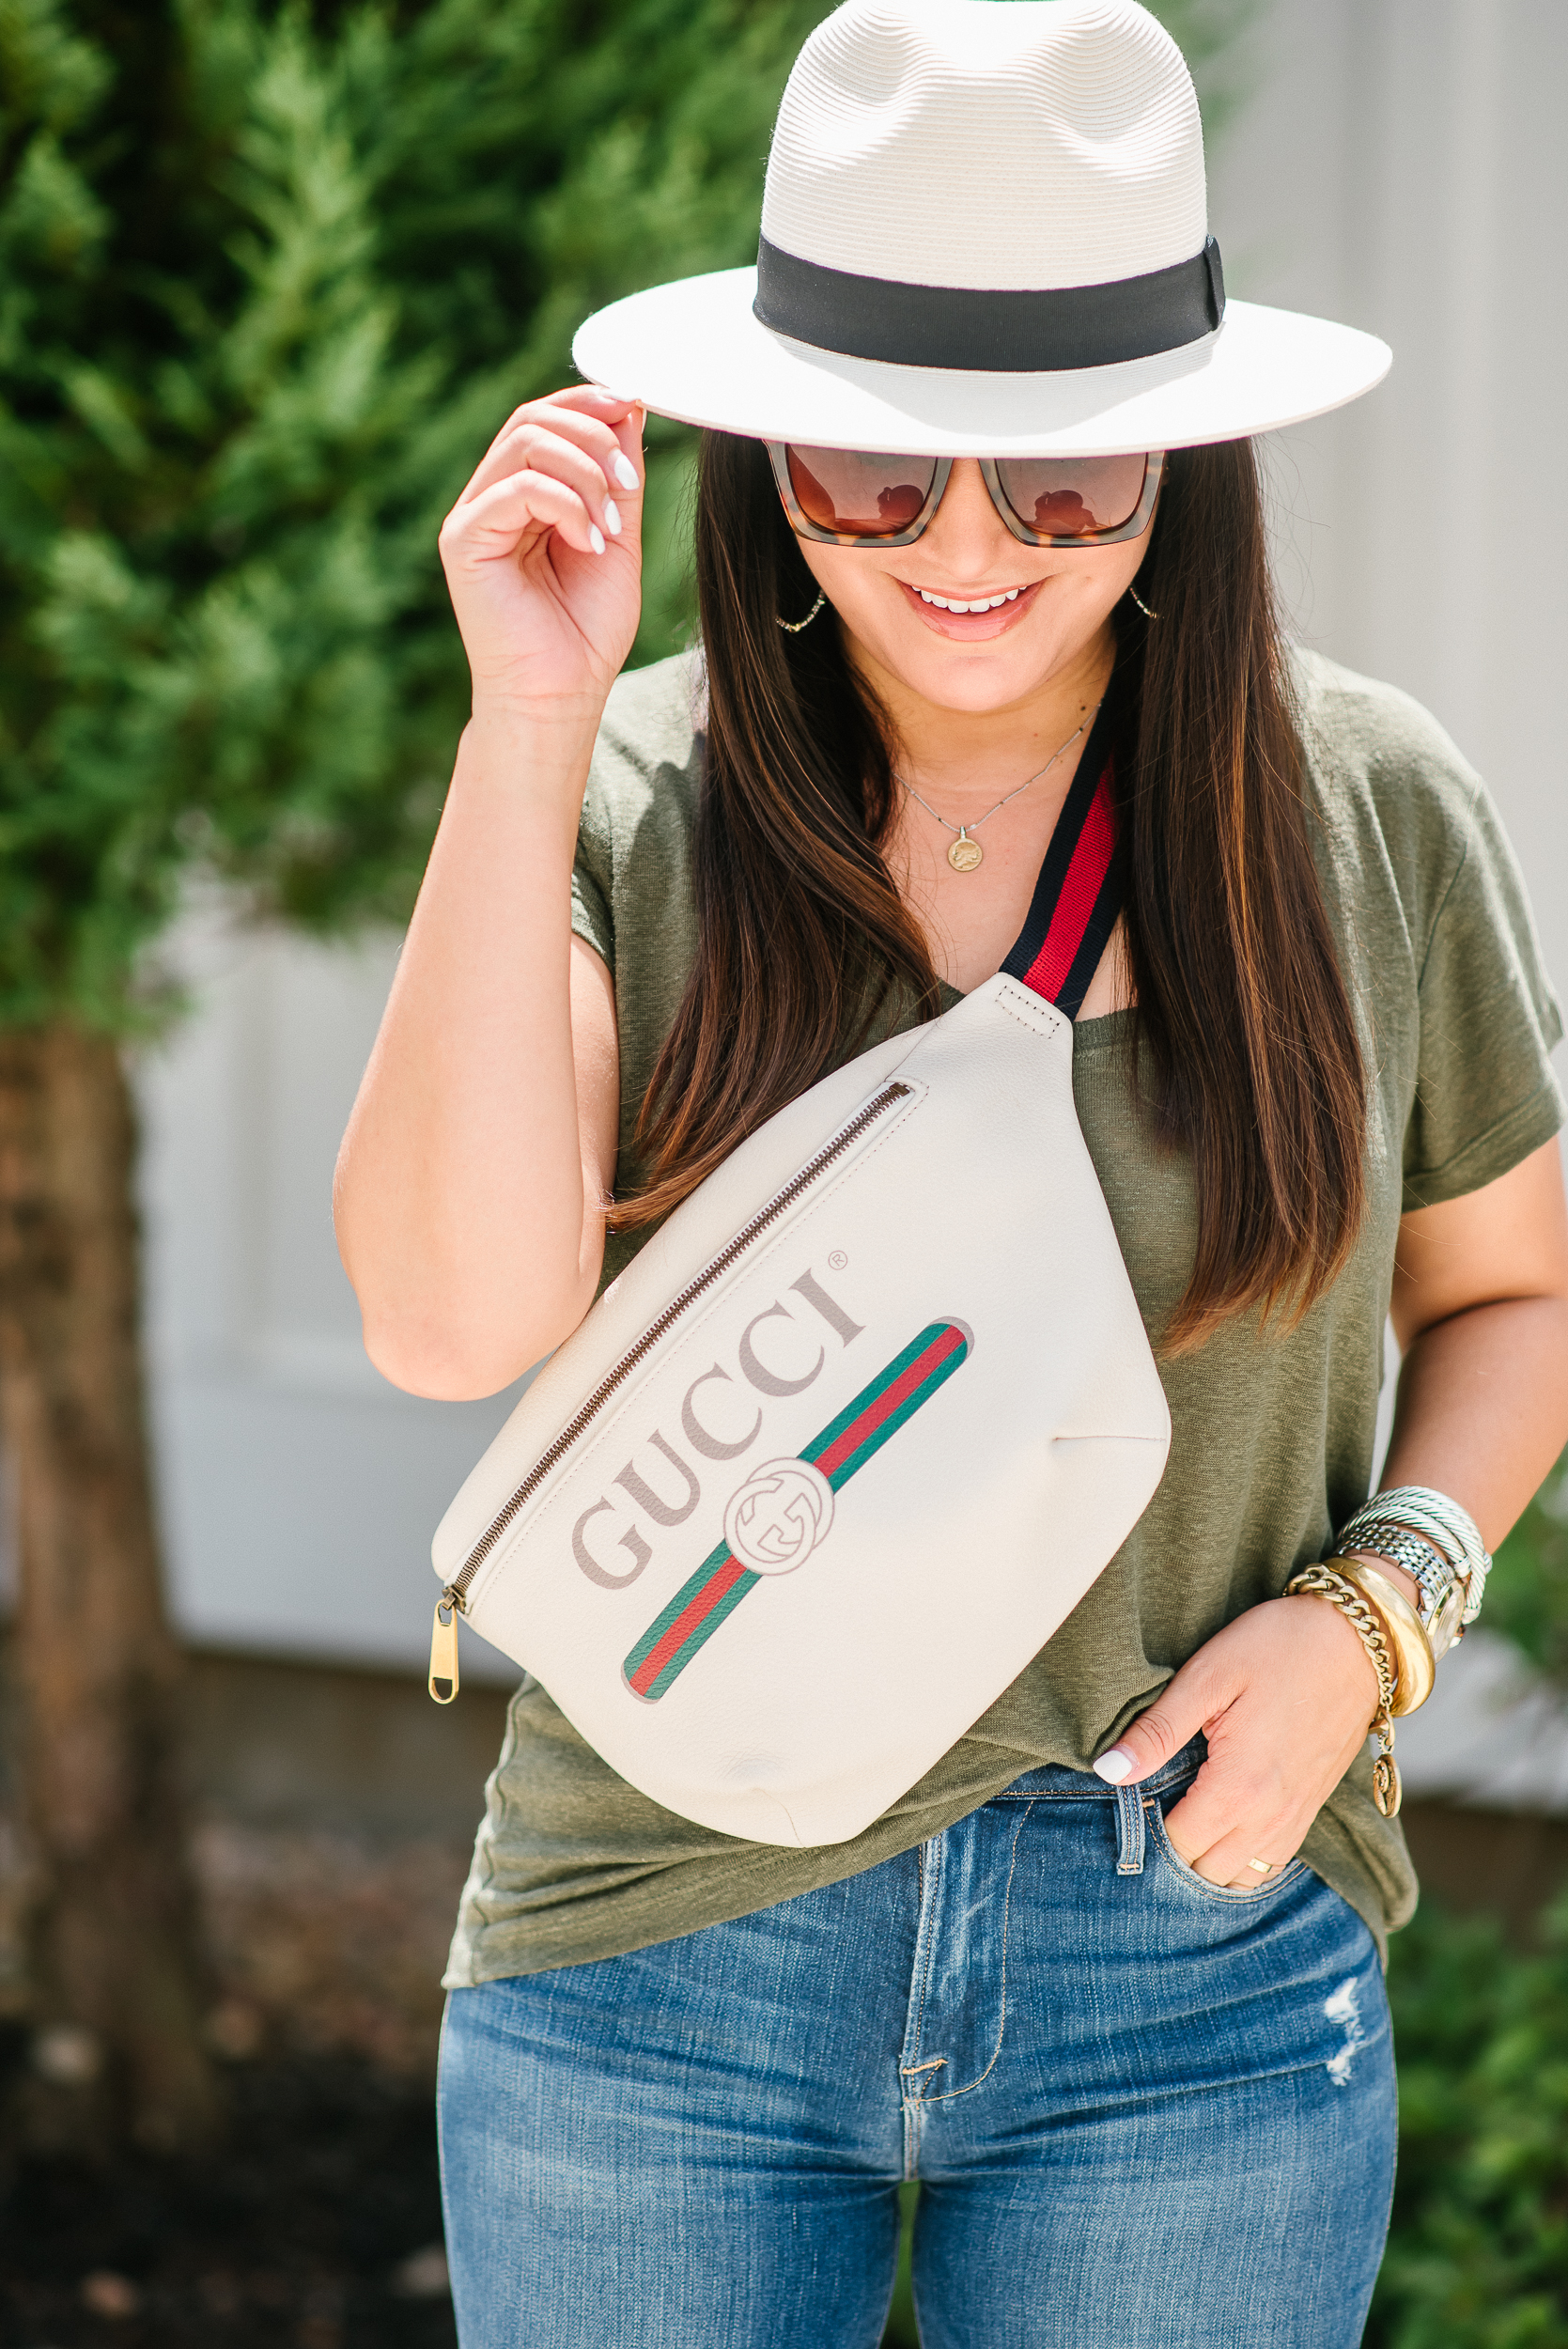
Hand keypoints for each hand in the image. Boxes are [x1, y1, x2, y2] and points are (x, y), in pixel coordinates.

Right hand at [437, 386, 645, 722]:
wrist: (560, 697)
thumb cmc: (586, 632)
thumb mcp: (617, 537)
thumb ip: (619, 476)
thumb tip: (629, 403)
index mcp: (523, 494)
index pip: (546, 418)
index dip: (589, 400)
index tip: (636, 405)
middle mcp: (491, 498)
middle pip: (533, 418)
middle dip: (593, 435)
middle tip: (628, 481)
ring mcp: (473, 516)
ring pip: (526, 442)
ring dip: (585, 474)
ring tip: (609, 527)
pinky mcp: (463, 540)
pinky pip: (516, 487)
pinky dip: (565, 505)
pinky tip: (589, 544)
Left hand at [1093, 1591, 1384, 1886]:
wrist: (1356, 1639)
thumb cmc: (1276, 1647)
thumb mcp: (1207, 1678)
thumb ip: (1156, 1731)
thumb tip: (1107, 1771)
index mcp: (1238, 1788)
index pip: (1176, 1845)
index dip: (1144, 1829)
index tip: (1130, 1799)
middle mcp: (1270, 1818)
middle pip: (1205, 1872)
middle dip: (1172, 1851)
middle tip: (1151, 1805)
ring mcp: (1296, 1818)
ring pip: (1240, 1878)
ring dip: (1207, 1860)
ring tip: (1183, 1815)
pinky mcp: (1312, 1809)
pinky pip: (1271, 1863)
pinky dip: (1241, 1858)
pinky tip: (1221, 1820)